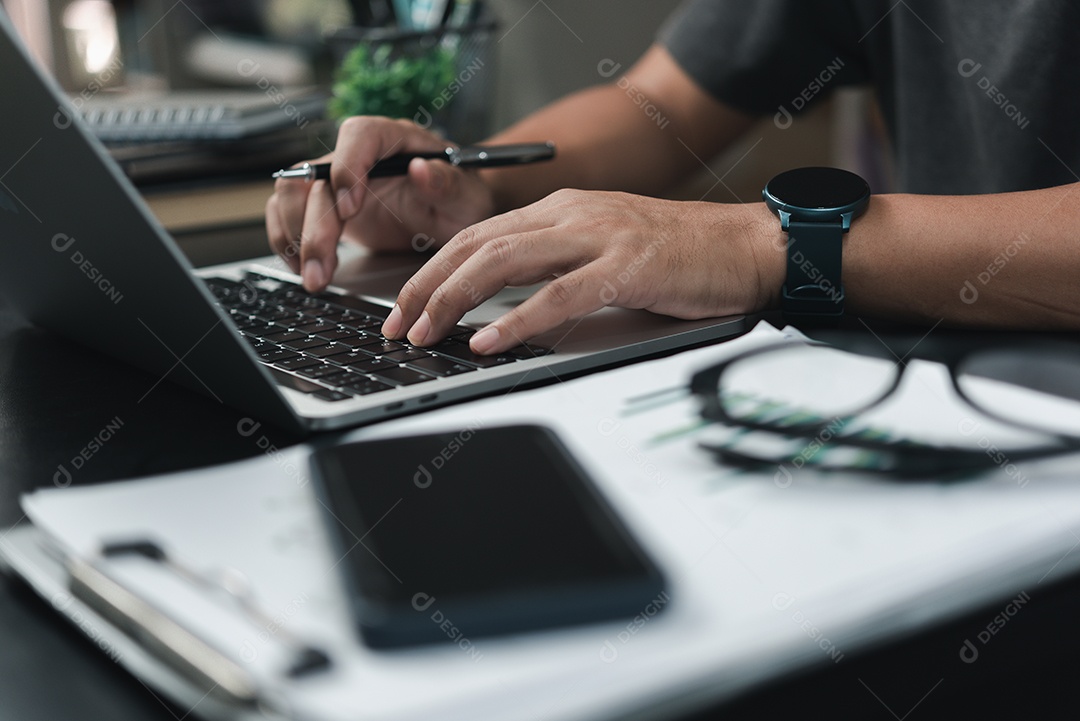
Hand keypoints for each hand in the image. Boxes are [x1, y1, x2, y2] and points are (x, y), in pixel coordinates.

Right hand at [265, 117, 494, 291]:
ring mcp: (337, 180)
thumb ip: (447, 183)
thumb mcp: (465, 196)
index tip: (350, 209)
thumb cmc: (461, 198)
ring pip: (293, 194)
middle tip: (322, 268)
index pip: (359, 136)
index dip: (347, 168)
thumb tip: (422, 170)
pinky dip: (287, 241)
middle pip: (318, 176)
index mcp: (394, 138)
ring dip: (295, 237)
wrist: (453, 213)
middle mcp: (359, 154)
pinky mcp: (325, 206)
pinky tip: (303, 268)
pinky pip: (288, 213)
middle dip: (315, 226)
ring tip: (314, 277)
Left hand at [381, 189, 782, 353]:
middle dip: (427, 286)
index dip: (432, 270)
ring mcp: (599, 237)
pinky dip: (517, 320)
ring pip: (505, 262)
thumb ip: (553, 261)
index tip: (403, 305)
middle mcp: (572, 215)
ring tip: (426, 333)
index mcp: (562, 209)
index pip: (477, 234)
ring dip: (456, 300)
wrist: (745, 246)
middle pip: (478, 245)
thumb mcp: (602, 245)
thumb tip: (499, 300)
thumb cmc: (677, 254)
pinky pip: (559, 295)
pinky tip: (487, 340)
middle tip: (398, 325)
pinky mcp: (627, 269)